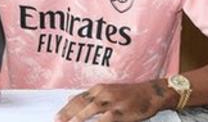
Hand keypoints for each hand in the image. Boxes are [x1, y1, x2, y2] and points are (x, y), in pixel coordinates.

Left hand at [55, 80, 174, 121]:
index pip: (78, 98)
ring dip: (79, 117)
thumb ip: (89, 96)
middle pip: (81, 103)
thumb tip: (68, 99)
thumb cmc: (128, 94)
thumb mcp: (107, 91)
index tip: (56, 117)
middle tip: (57, 121)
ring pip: (91, 109)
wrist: (151, 93)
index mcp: (99, 89)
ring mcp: (113, 102)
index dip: (66, 108)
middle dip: (68, 114)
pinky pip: (107, 119)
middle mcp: (104, 93)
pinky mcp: (122, 112)